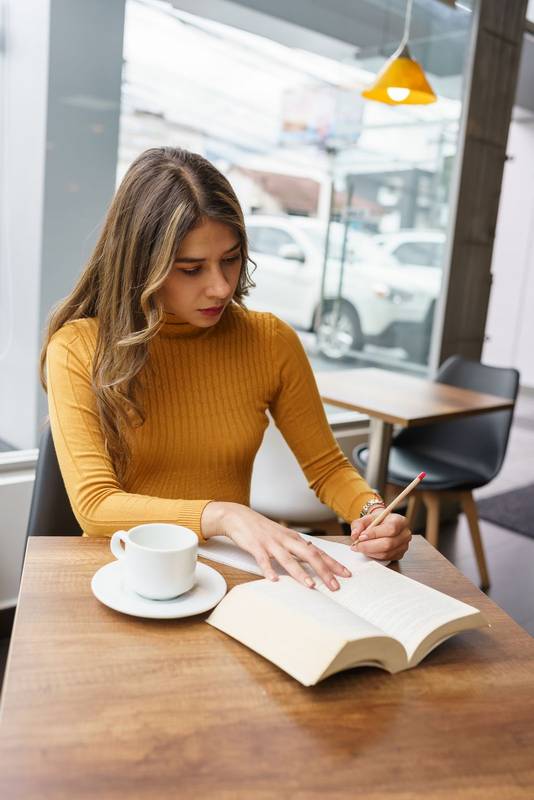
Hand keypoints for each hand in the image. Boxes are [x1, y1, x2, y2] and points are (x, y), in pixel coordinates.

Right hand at [201, 501, 350, 590]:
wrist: (238, 516)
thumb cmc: (262, 529)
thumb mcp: (283, 536)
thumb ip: (296, 548)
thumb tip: (313, 561)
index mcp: (294, 539)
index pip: (318, 551)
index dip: (333, 563)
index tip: (346, 574)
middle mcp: (286, 540)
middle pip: (309, 555)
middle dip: (324, 571)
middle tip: (335, 586)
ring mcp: (271, 543)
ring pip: (288, 559)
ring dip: (300, 573)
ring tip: (310, 585)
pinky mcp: (255, 546)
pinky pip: (262, 559)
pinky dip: (268, 569)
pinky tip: (273, 579)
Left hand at [350, 509, 410, 560]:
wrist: (383, 525)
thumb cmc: (377, 521)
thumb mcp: (366, 518)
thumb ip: (358, 524)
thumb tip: (355, 535)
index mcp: (399, 521)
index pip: (390, 529)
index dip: (375, 534)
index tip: (361, 536)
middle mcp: (404, 534)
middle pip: (388, 543)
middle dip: (370, 546)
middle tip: (357, 545)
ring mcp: (404, 545)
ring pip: (386, 553)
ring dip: (370, 552)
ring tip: (360, 547)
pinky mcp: (399, 554)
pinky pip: (386, 558)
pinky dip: (374, 556)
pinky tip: (368, 551)